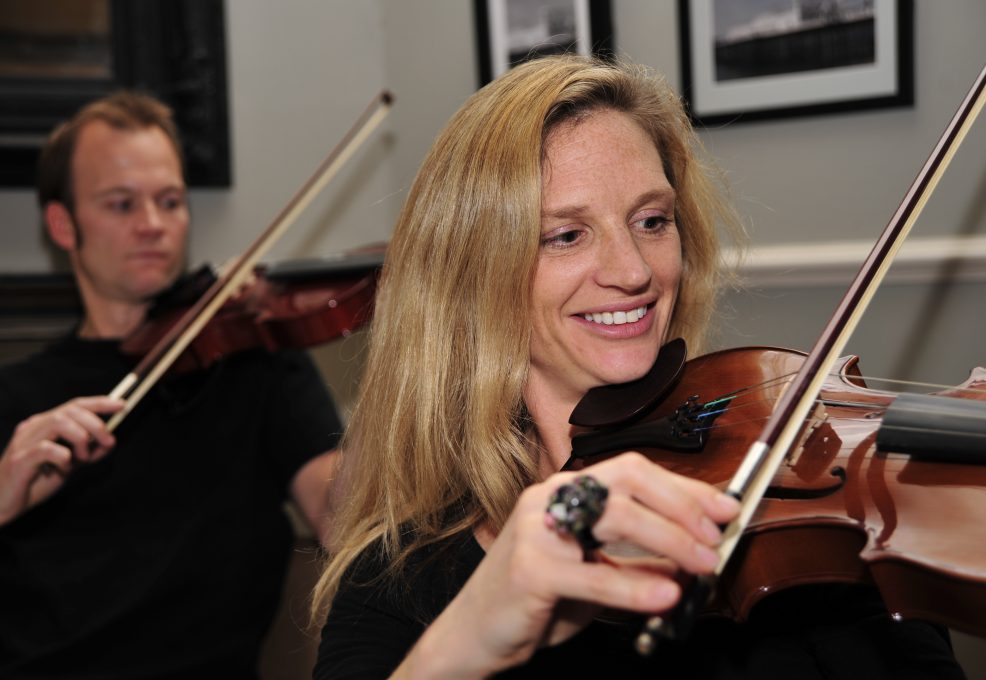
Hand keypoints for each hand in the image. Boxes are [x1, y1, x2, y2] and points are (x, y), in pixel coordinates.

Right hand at [0, 396, 123, 525]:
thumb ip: (87, 452)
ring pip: (58, 422)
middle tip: (108, 442)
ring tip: (83, 458)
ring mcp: (24, 442)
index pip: (74, 405)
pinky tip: (64, 469)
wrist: (3, 505)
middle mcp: (33, 427)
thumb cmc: (34, 483)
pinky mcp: (20, 459)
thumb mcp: (69, 465)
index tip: (121, 405)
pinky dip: (64, 456)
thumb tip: (110, 441)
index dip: (99, 403)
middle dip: (96, 424)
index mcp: (44, 425)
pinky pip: (46, 448)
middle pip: (70, 410)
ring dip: (81, 438)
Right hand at [399, 452, 739, 676]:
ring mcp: (537, 530)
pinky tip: (666, 594)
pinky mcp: (529, 569)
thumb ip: (636, 558)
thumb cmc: (536, 597)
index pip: (633, 471)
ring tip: (703, 564)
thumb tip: (695, 551)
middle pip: (628, 483)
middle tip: (716, 536)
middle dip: (682, 507)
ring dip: (671, 540)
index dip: (683, 487)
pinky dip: (635, 585)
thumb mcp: (596, 572)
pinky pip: (592, 574)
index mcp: (566, 492)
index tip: (723, 508)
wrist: (476, 631)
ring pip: (616, 517)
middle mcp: (550, 498)